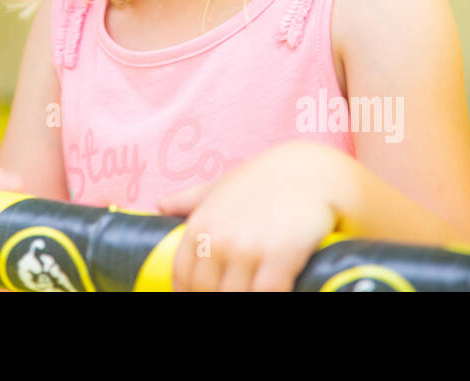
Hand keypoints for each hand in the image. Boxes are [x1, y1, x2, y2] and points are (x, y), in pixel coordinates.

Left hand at [157, 140, 344, 291]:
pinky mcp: (281, 255)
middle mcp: (220, 237)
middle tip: (230, 291)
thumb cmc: (264, 181)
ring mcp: (249, 247)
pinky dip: (269, 298)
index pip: (183, 275)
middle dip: (217, 296)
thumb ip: (189, 200)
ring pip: (234, 295)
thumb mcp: (221, 186)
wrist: (310, 171)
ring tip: (249, 292)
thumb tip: (159, 204)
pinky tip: (274, 293)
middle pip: (207, 290)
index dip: (188, 292)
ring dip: (243, 298)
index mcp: (201, 224)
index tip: (198, 295)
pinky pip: (266, 293)